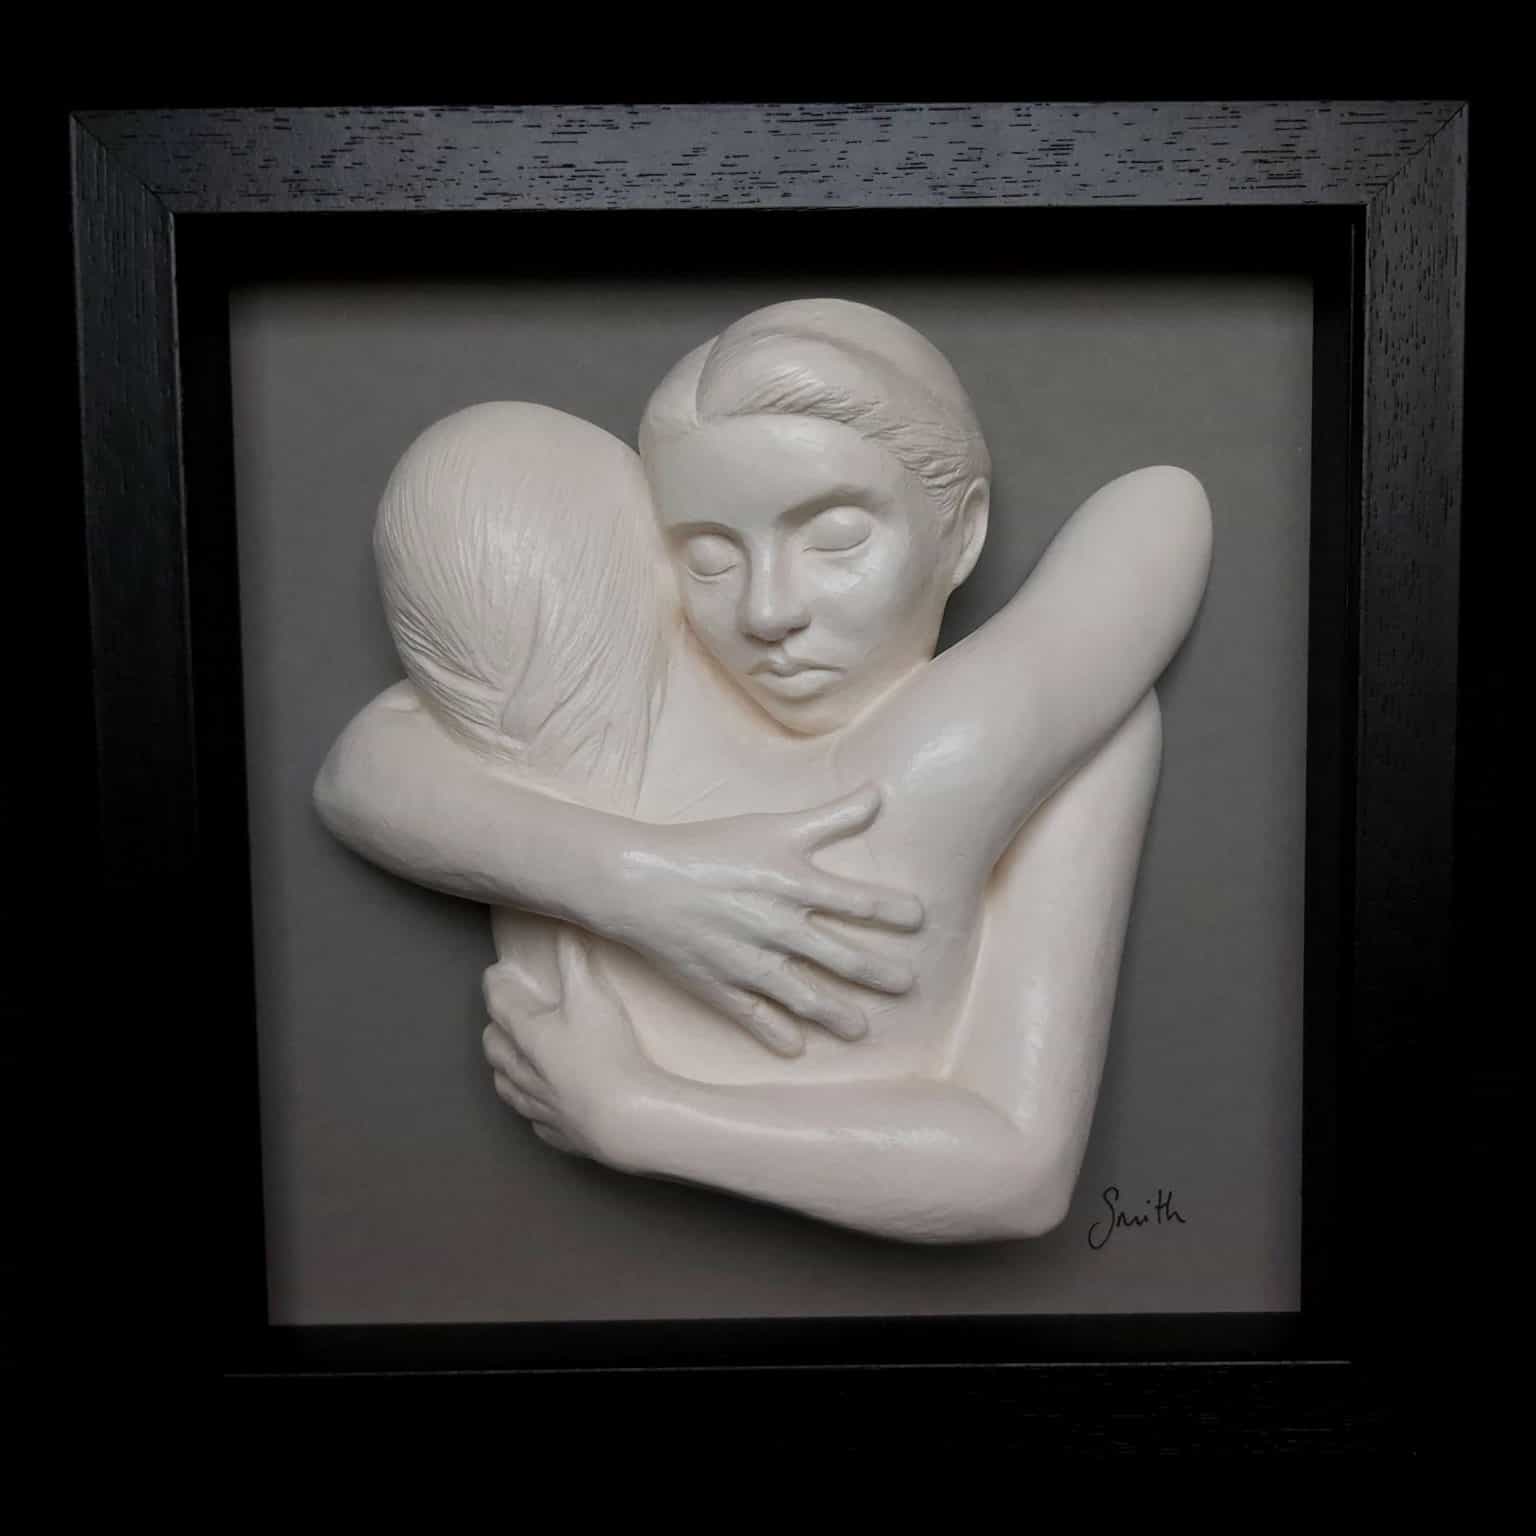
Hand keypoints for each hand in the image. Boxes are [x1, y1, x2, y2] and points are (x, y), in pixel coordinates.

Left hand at [482, 929, 648, 1164]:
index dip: (496, 985)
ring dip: (503, 1072)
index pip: (500, 1005)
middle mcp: (525, 1072)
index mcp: (529, 1035)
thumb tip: (562, 930)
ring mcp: (539, 1106)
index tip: (496, 974)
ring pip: (507, 1087)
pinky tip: (542, 1108)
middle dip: (494, 1030)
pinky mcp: (558, 1134)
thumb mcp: (593, 995)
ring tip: (507, 1064)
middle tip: (500, 1019)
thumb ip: (575, 961)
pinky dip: (534, 1109)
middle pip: (495, 1049)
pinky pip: (535, 1121)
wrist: (626, 1117)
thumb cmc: (607, 1050)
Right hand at [602, 783, 923, 1056]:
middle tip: (908, 985)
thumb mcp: (773, 825)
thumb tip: (880, 792)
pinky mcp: (720, 986)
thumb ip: (831, 815)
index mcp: (794, 885)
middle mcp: (779, 928)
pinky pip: (754, 1016)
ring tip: (861, 1030)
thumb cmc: (709, 847)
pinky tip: (796, 1049)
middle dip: (878, 974)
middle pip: (842, 957)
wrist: (641, 879)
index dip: (893, 911)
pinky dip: (775, 1034)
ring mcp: (750, 962)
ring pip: (804, 996)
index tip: (920, 919)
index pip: (859, 903)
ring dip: (836, 1015)